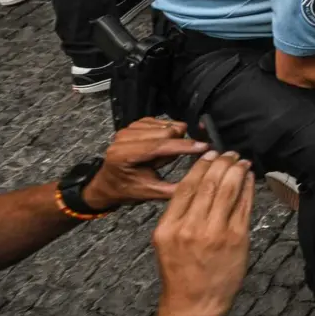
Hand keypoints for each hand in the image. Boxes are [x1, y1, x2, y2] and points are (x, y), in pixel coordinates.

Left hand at [83, 118, 209, 210]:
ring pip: (167, 125)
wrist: (110, 182)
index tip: (204, 147)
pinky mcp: (135, 123)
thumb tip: (201, 178)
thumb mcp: (152, 193)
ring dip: (172, 139)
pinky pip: (163, 122)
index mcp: (124, 155)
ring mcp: (129, 128)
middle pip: (166, 132)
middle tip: (168, 161)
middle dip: (176, 145)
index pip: (159, 145)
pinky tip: (161, 146)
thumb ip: (175, 187)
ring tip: (161, 155)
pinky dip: (168, 133)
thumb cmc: (129, 188)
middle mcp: (123, 138)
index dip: (184, 146)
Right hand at [152, 151, 252, 315]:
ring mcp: (215, 233)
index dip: (200, 167)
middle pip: (209, 185)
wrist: (194, 304)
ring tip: (241, 162)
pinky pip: (244, 206)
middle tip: (229, 153)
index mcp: (169, 228)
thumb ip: (179, 216)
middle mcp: (191, 228)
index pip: (185, 187)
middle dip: (222, 164)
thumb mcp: (166, 243)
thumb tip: (198, 185)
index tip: (209, 155)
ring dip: (237, 172)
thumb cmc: (181, 275)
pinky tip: (249, 179)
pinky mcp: (237, 239)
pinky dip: (248, 189)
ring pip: (228, 191)